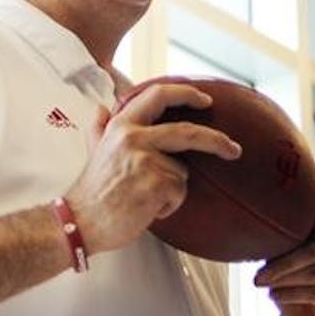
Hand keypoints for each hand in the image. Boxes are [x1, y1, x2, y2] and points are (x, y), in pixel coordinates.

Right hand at [65, 80, 241, 255]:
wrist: (80, 221)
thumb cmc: (92, 191)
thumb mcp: (93, 150)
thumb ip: (99, 127)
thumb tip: (102, 109)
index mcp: (121, 125)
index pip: (157, 95)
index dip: (186, 94)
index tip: (205, 100)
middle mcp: (133, 137)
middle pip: (189, 132)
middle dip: (217, 141)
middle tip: (233, 149)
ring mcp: (145, 160)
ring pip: (182, 172)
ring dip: (171, 191)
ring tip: (144, 198)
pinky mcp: (155, 184)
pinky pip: (178, 193)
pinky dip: (168, 206)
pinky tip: (145, 209)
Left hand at [253, 179, 314, 315]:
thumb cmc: (289, 287)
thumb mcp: (277, 263)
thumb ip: (268, 245)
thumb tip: (233, 226)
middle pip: (310, 251)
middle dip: (282, 263)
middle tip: (257, 275)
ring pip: (312, 273)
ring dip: (283, 279)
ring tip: (261, 285)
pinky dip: (291, 294)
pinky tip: (274, 297)